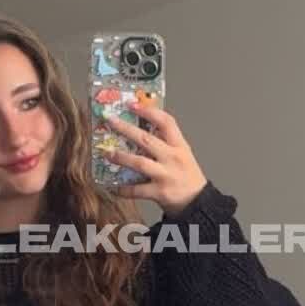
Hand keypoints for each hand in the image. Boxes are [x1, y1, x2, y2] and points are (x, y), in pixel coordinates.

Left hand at [97, 95, 207, 211]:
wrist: (198, 201)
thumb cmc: (186, 174)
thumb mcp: (182, 153)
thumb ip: (165, 141)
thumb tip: (140, 126)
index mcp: (179, 146)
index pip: (166, 122)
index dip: (149, 111)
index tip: (132, 104)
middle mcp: (173, 158)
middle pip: (146, 140)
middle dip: (126, 128)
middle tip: (110, 120)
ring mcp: (166, 175)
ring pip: (139, 163)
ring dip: (121, 157)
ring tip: (107, 153)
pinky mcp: (159, 192)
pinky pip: (137, 190)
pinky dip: (123, 189)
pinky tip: (113, 187)